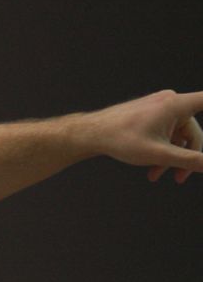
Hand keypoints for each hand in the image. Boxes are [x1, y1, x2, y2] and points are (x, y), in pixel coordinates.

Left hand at [84, 89, 202, 182]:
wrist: (90, 134)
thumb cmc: (120, 140)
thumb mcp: (160, 155)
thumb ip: (191, 161)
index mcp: (177, 105)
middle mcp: (171, 101)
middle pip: (193, 131)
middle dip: (187, 157)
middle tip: (179, 180)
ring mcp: (161, 107)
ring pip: (178, 135)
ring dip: (171, 157)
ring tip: (156, 176)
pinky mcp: (152, 114)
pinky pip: (166, 132)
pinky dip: (162, 149)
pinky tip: (152, 168)